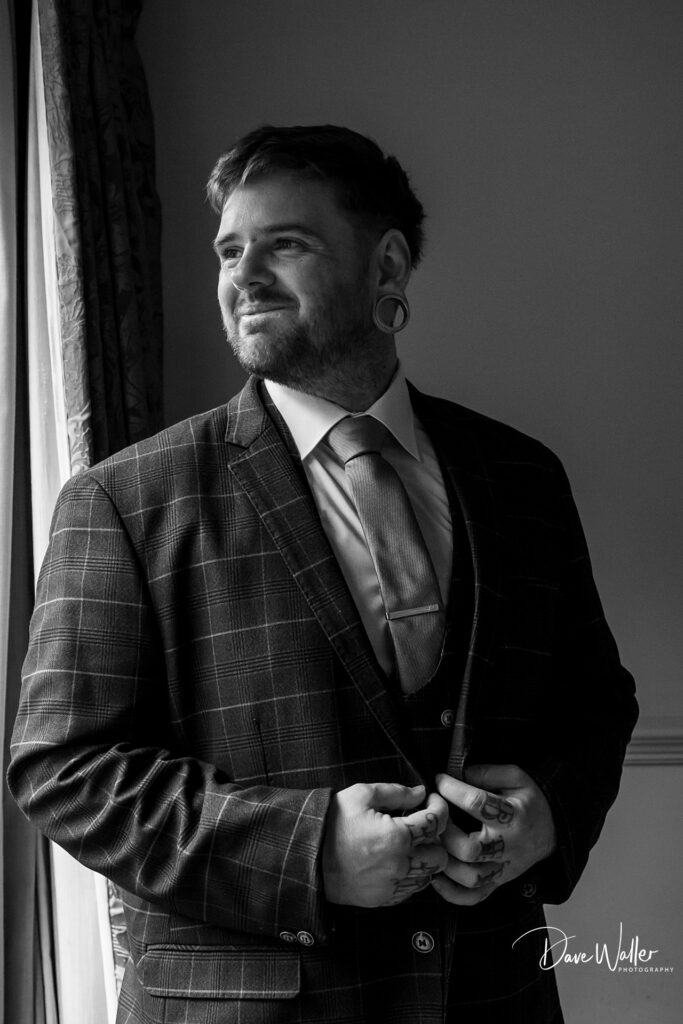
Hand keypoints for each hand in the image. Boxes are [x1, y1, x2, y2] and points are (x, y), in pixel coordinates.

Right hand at [322, 783, 448, 906]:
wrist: (308, 858)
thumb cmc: (333, 823)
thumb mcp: (361, 795)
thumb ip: (396, 792)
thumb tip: (420, 792)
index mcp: (397, 836)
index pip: (437, 821)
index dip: (439, 806)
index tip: (430, 800)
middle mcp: (401, 864)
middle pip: (441, 854)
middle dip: (435, 838)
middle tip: (420, 825)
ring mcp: (394, 885)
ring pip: (430, 875)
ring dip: (425, 858)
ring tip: (409, 843)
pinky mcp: (386, 899)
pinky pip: (412, 889)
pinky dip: (412, 875)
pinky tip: (397, 860)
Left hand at [431, 764, 556, 905]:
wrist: (553, 829)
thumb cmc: (529, 801)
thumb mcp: (515, 777)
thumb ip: (486, 773)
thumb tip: (456, 773)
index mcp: (513, 815)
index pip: (477, 804)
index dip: (452, 790)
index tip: (439, 780)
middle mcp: (508, 845)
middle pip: (470, 850)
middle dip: (446, 833)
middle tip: (436, 818)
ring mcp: (503, 868)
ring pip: (471, 877)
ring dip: (446, 863)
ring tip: (435, 844)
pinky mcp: (499, 882)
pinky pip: (474, 897)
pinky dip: (452, 893)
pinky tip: (436, 877)